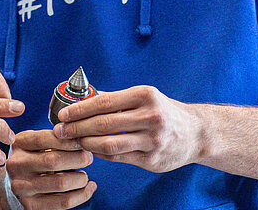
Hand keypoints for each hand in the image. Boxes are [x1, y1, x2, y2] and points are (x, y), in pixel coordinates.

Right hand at [5, 129, 95, 209]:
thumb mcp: (33, 144)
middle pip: (53, 161)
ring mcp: (23, 187)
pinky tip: (88, 187)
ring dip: (80, 178)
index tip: (82, 141)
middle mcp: (17, 165)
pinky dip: (82, 195)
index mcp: (18, 145)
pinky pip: (63, 202)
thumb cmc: (29, 160)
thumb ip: (51, 139)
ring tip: (84, 175)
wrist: (10, 187)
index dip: (66, 140)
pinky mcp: (32, 206)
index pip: (43, 139)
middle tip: (88, 157)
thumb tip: (79, 139)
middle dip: (77, 158)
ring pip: (60, 183)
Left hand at [53, 85, 203, 172]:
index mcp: (145, 96)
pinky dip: (101, 153)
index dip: (79, 110)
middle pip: (103, 124)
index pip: (104, 102)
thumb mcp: (144, 97)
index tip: (63, 115)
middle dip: (77, 128)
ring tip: (74, 141)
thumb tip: (83, 100)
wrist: (196, 133)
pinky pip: (119, 157)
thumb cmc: (164, 111)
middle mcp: (150, 117)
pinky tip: (92, 150)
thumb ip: (116, 100)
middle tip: (61, 131)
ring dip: (86, 144)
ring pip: (109, 144)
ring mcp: (152, 140)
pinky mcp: (152, 160)